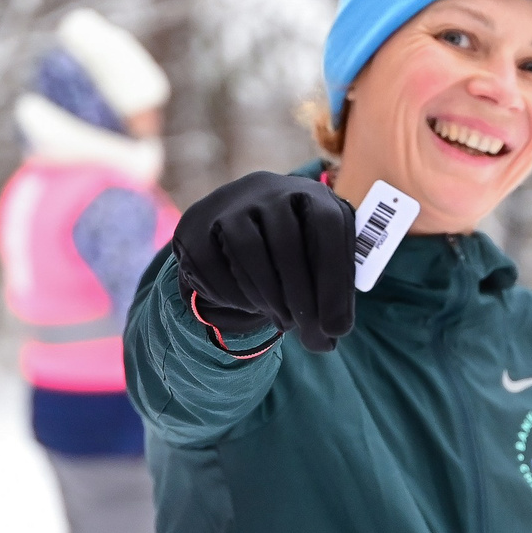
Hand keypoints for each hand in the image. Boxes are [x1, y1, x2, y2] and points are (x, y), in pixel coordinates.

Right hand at [174, 172, 357, 353]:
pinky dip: (233, 295)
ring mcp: (227, 204)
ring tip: (282, 321)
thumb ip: (329, 301)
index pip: (328, 226)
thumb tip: (326, 343)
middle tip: (305, 332)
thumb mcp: (320, 266)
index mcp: (309, 193)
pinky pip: (211, 263)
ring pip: (247, 251)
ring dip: (267, 297)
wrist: (240, 228)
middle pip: (286, 243)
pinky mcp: (194, 226)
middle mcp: (267, 189)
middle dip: (299, 298)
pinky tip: (249, 307)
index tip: (337, 329)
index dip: (334, 282)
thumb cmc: (295, 252)